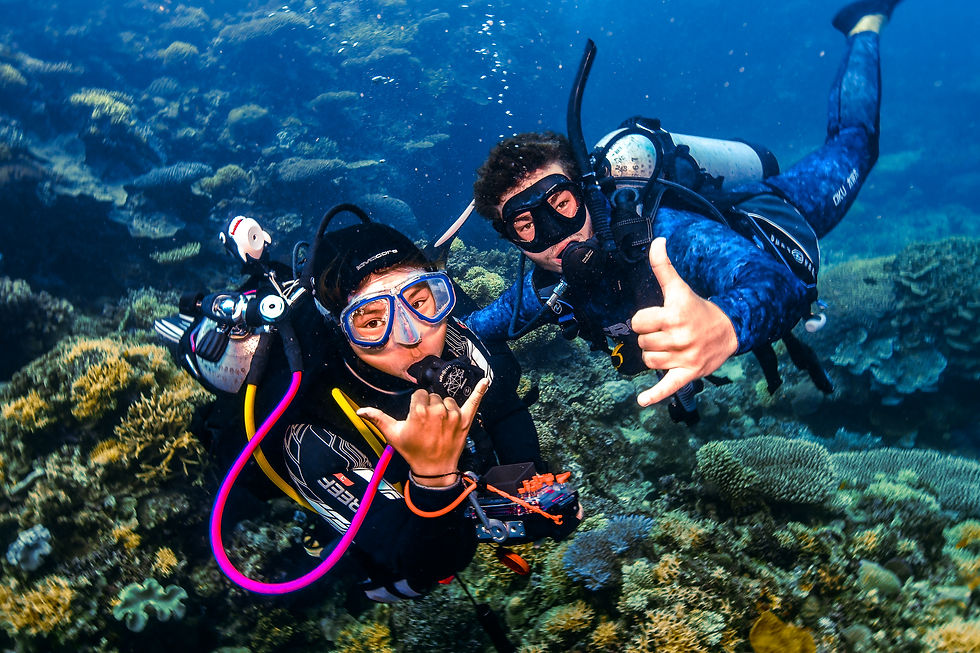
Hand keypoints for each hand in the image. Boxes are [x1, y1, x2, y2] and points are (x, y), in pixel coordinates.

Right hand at [356, 378, 489, 486]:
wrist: (434, 470)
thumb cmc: (413, 451)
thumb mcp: (393, 435)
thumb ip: (378, 418)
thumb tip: (360, 411)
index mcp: (419, 411)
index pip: (419, 395)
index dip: (416, 406)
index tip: (416, 419)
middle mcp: (437, 410)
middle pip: (433, 397)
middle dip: (429, 407)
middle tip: (427, 425)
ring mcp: (453, 415)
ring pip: (448, 400)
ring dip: (444, 408)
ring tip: (439, 425)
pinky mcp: (465, 420)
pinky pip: (474, 402)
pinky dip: (480, 391)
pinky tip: (485, 381)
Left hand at [632, 237, 737, 406]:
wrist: (730, 330)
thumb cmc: (699, 309)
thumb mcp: (680, 287)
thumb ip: (664, 266)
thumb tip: (656, 241)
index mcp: (674, 315)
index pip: (639, 322)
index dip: (643, 320)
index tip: (656, 318)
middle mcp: (679, 337)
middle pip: (643, 343)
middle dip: (649, 338)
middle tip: (665, 333)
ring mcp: (684, 357)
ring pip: (650, 361)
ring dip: (653, 356)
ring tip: (668, 348)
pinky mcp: (688, 374)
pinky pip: (668, 387)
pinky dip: (654, 395)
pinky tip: (642, 401)